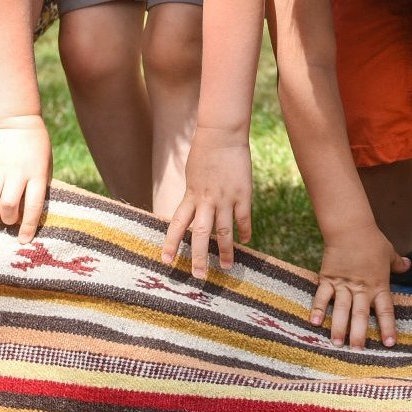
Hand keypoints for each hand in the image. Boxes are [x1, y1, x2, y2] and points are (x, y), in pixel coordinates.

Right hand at [0, 117, 50, 241]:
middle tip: (9, 221)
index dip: (28, 226)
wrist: (17, 120)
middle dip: (8, 221)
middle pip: (9, 206)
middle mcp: (18, 175)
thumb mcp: (45, 166)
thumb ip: (39, 186)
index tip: (25, 240)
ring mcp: (0, 170)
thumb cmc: (37, 146)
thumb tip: (32, 211)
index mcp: (37, 175)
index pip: (33, 206)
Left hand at [160, 131, 253, 275]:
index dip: (171, 244)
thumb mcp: (192, 176)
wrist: (222, 135)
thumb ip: (193, 196)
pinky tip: (246, 241)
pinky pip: (243, 217)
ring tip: (227, 267)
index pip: (176, 225)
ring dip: (225, 251)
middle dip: (199, 257)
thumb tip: (194, 212)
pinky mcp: (243, 193)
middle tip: (198, 276)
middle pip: (200, 234)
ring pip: (224, 231)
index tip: (166, 261)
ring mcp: (226, 198)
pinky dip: (245, 231)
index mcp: (191, 195)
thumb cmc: (204, 152)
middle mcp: (206, 200)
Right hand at [309, 227, 409, 348]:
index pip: (385, 310)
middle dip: (359, 334)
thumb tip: (408, 264)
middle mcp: (361, 288)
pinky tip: (315, 323)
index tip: (389, 343)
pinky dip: (318, 309)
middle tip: (357, 351)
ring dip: (338, 327)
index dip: (387, 327)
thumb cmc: (372, 240)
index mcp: (378, 284)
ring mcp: (343, 284)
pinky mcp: (328, 278)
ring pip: (341, 309)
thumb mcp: (389, 252)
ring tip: (337, 344)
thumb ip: (397, 263)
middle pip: (360, 314)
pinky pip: (322, 296)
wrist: (350, 227)